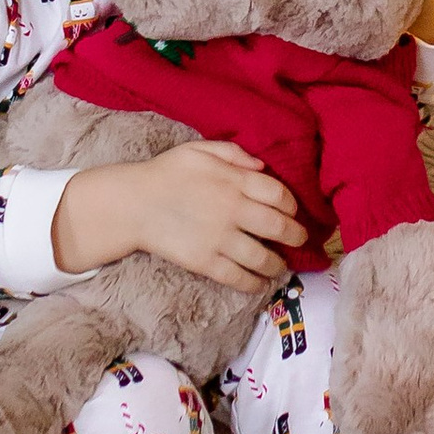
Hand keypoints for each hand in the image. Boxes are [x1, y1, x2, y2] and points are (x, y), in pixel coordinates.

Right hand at [53, 141, 303, 289]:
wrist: (134, 203)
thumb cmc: (167, 173)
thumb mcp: (200, 150)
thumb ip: (233, 153)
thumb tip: (262, 165)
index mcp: (234, 181)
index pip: (279, 195)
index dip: (292, 205)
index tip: (292, 211)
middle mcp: (233, 210)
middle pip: (279, 227)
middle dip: (296, 236)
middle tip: (300, 240)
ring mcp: (220, 239)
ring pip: (263, 257)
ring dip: (278, 264)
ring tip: (281, 266)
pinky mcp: (206, 262)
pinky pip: (238, 277)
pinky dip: (255, 283)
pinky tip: (260, 283)